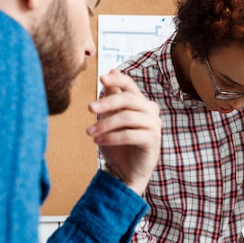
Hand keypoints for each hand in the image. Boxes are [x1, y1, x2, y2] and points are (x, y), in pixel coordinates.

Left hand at [87, 70, 160, 194]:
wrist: (124, 171)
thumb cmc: (117, 144)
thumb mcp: (110, 118)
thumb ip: (112, 97)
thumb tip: (112, 71)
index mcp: (140, 103)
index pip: (130, 85)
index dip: (117, 79)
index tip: (101, 78)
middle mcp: (150, 111)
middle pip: (128, 99)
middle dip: (107, 103)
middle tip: (89, 108)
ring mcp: (154, 125)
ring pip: (127, 117)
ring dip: (105, 124)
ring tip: (90, 132)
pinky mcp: (153, 140)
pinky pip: (130, 134)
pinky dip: (111, 137)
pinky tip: (98, 141)